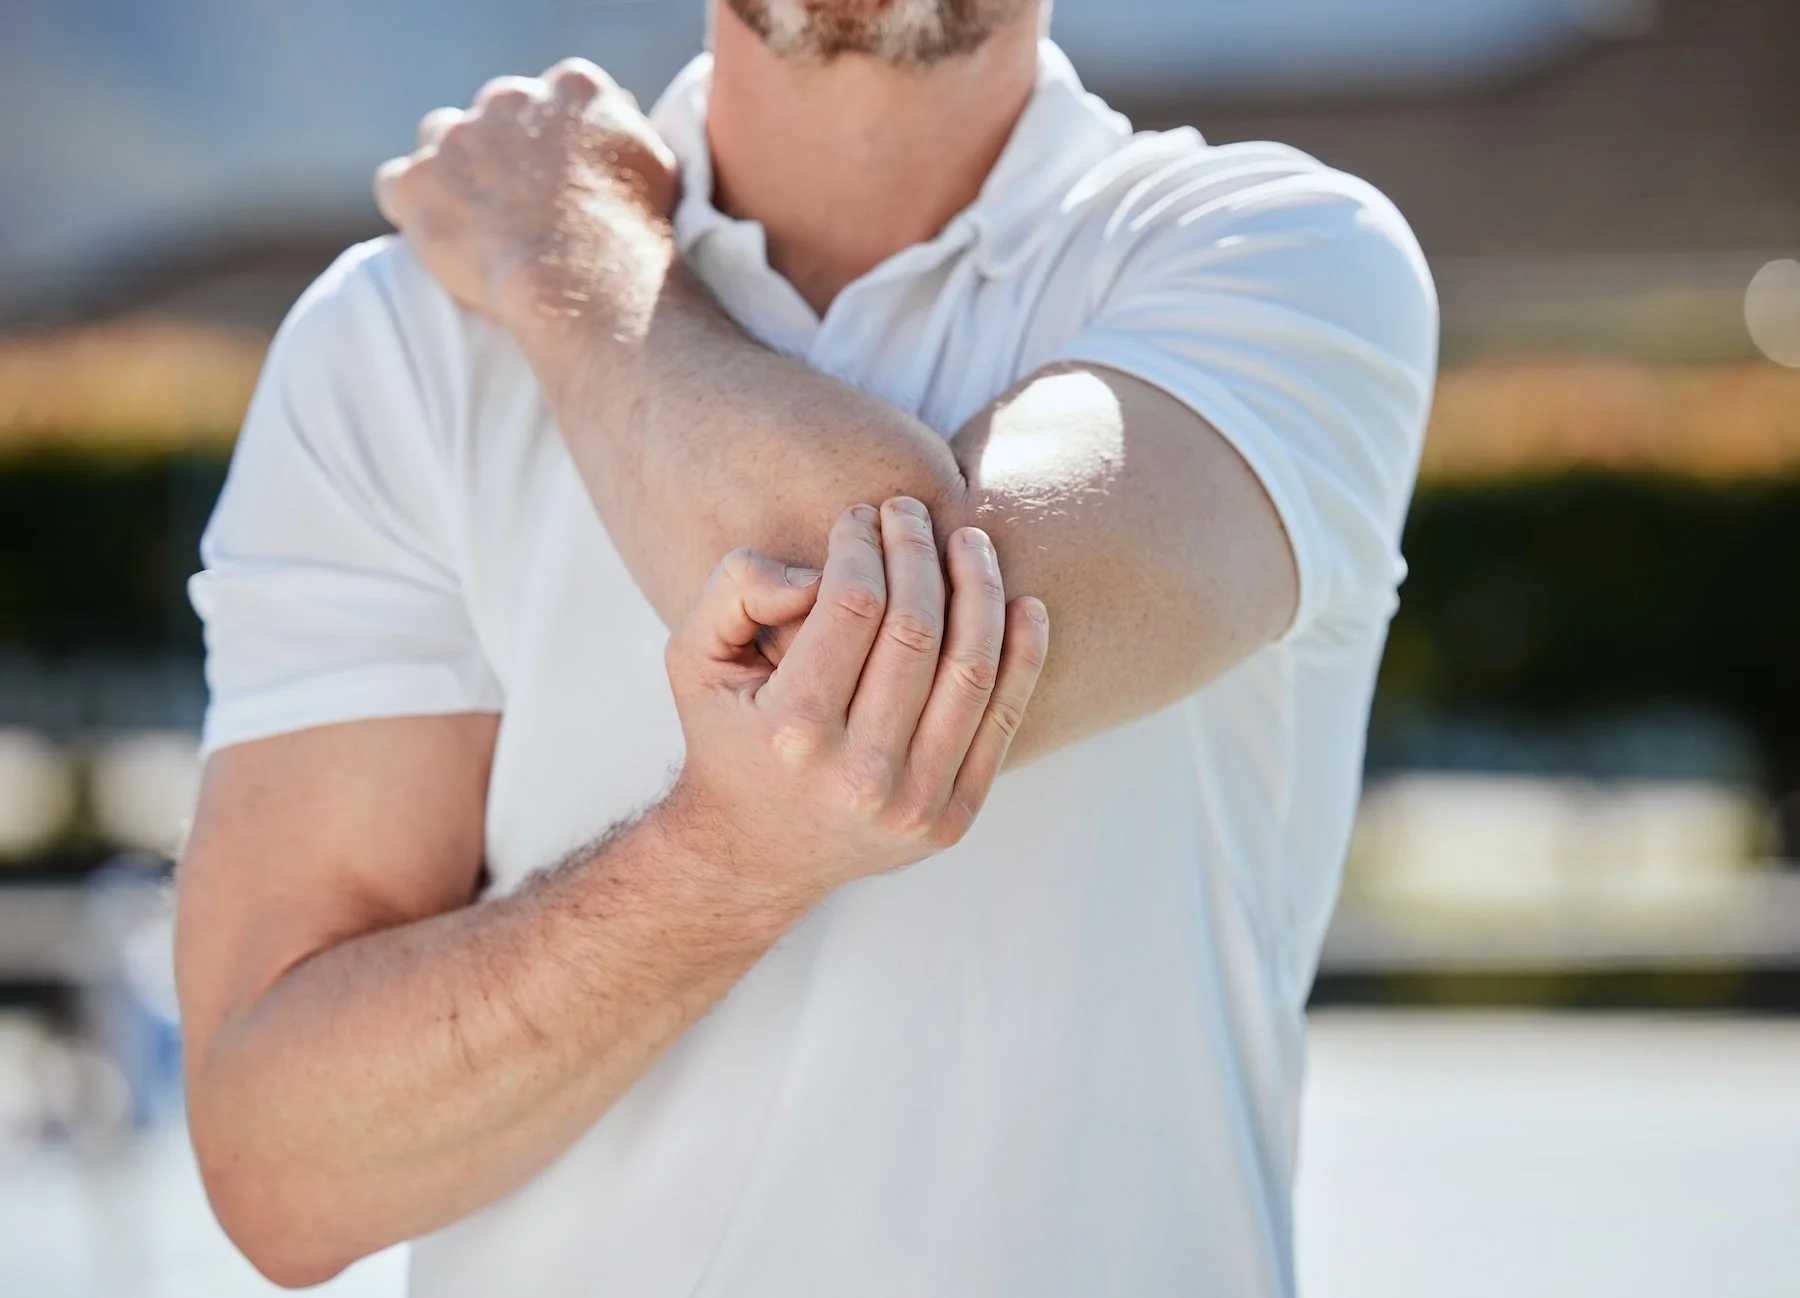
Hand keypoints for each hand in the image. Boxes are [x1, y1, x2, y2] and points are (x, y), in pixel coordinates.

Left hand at [374, 58, 677, 323]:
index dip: (553, 141)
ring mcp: (458, 138)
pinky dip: (412, 206)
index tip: (561, 182)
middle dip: (502, 154)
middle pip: (494, 113)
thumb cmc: (634, 235)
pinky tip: (436, 235)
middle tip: (521, 209)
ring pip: (440, 139)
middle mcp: (511, 98)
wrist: (587, 282)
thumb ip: (627, 133)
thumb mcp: (659, 168)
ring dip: (452, 172)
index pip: (554, 99)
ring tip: (476, 222)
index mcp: (574, 87)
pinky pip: (398, 184)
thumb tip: (617, 117)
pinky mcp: (418, 183)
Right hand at [663, 499, 1048, 905]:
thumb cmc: (728, 736)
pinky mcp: (955, 818)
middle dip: (918, 551)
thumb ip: (735, 588)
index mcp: (793, 729)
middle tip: (911, 511)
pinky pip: (1005, 720)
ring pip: (971, 668)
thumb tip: (816, 572)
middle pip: (917, 629)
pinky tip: (1024, 602)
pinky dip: (1025, 654)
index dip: (864, 545)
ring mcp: (915, 802)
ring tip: (969, 542)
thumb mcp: (693, 658)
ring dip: (980, 589)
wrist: (754, 855)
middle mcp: (859, 773)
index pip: (854, 605)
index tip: (861, 516)